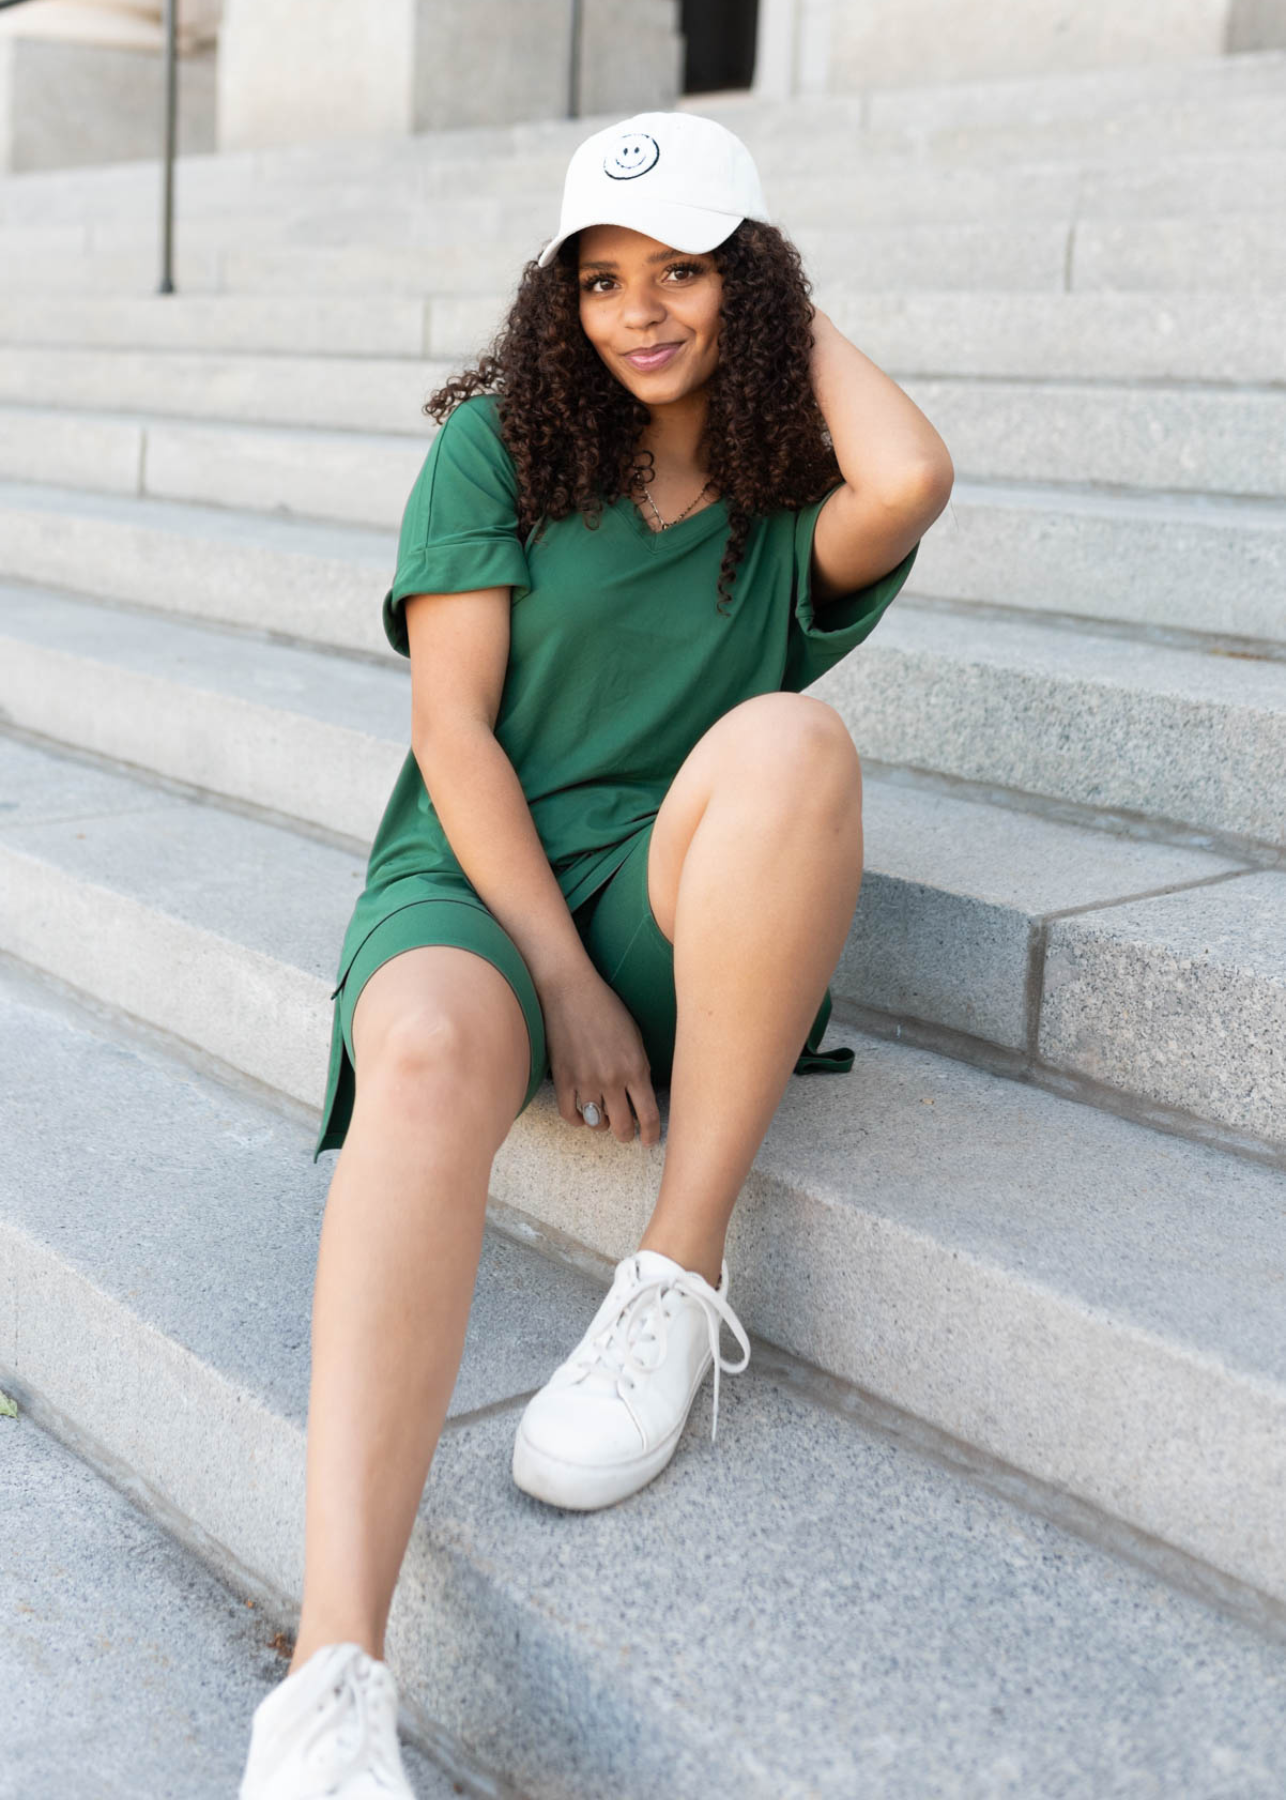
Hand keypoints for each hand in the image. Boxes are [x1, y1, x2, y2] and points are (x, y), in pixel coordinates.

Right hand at [540, 967, 661, 1146]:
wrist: (569, 990)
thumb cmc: (606, 1007)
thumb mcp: (635, 1036)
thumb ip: (639, 1067)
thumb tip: (641, 1095)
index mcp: (636, 1068)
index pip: (648, 1115)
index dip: (650, 1134)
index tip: (648, 1141)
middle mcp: (612, 1079)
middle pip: (622, 1127)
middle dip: (626, 1134)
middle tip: (626, 1132)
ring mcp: (585, 1081)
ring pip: (597, 1124)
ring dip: (602, 1126)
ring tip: (604, 1119)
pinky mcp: (563, 1079)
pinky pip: (570, 1114)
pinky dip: (578, 1120)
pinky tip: (583, 1115)